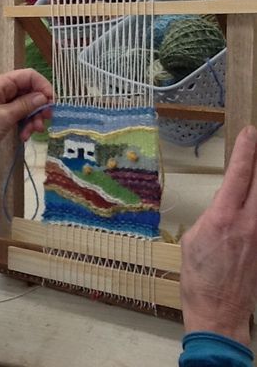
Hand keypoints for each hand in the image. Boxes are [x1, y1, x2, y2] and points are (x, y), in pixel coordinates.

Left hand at [0, 69, 52, 188]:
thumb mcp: (5, 116)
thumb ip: (26, 104)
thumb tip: (44, 97)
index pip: (28, 76)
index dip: (43, 86)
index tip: (53, 102)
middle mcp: (0, 90)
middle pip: (28, 91)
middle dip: (38, 106)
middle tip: (45, 121)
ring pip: (25, 106)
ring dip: (32, 119)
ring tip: (32, 133)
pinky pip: (18, 116)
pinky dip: (24, 125)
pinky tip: (24, 137)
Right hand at [180, 125, 256, 345]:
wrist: (218, 311)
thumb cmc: (198, 277)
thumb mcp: (192, 239)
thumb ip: (211, 216)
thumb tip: (222, 205)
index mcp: (223, 218)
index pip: (239, 175)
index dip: (246, 150)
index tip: (250, 132)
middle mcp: (248, 224)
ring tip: (254, 172)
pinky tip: (251, 199)